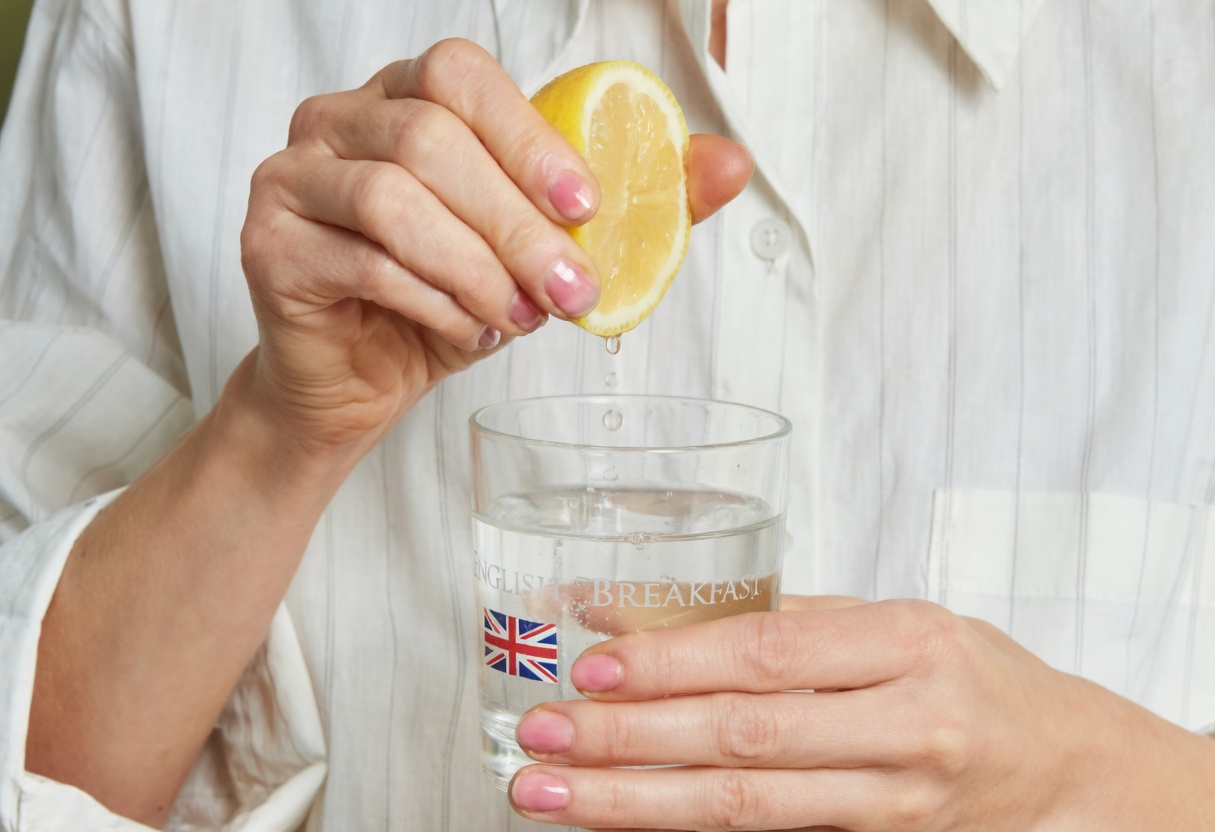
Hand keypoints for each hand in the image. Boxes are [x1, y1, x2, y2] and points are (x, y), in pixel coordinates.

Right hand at [239, 38, 750, 455]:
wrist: (361, 380)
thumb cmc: (450, 300)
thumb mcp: (544, 250)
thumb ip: (634, 203)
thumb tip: (732, 164)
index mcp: (405, 98)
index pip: (460, 75)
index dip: (528, 135)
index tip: (588, 207)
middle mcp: (339, 121)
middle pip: (429, 139)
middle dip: (517, 224)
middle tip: (572, 292)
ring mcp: (293, 177)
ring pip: (391, 199)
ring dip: (477, 267)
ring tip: (521, 317)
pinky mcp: (270, 244)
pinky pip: (361, 261)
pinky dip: (434, 303)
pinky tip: (470, 331)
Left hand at [509, 596, 1214, 829]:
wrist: (1070, 768)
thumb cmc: (974, 676)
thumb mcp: (899, 620)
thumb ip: (787, 618)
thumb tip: (652, 609)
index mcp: (909, 643)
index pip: (770, 653)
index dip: (674, 661)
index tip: (591, 664)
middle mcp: (908, 725)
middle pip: (745, 738)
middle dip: (629, 740)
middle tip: (539, 738)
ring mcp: (899, 801)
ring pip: (748, 808)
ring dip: (637, 802)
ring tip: (551, 794)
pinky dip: (693, 831)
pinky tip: (629, 822)